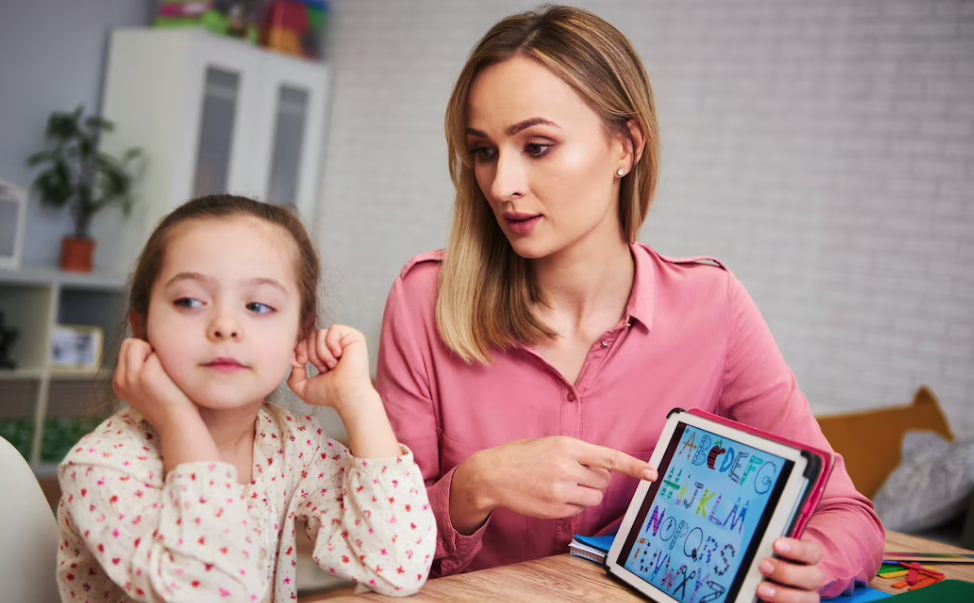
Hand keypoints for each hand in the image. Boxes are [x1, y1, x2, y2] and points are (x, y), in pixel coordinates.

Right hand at [113, 338, 200, 436]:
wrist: (178, 424)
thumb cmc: (170, 404)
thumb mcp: (145, 387)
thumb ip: (140, 369)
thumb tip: (150, 346)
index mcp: (119, 383)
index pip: (126, 351)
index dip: (145, 355)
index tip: (157, 375)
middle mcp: (121, 380)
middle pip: (128, 343)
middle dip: (146, 349)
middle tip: (161, 370)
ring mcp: (132, 377)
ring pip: (137, 343)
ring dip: (154, 352)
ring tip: (164, 373)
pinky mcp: (147, 375)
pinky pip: (157, 351)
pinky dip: (168, 360)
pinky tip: (172, 378)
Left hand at [288, 325, 373, 412]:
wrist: (345, 395)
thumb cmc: (329, 394)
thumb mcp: (303, 387)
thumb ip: (293, 374)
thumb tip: (293, 358)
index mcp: (324, 354)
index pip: (304, 341)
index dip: (299, 350)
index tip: (301, 363)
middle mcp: (334, 346)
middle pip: (310, 336)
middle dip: (311, 354)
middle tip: (324, 368)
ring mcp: (344, 340)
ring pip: (320, 333)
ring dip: (322, 353)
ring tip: (333, 365)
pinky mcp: (354, 336)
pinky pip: (333, 330)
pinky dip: (332, 344)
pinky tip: (339, 355)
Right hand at [462, 436, 656, 520]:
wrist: (492, 475)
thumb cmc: (521, 456)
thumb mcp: (550, 444)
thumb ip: (577, 454)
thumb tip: (604, 468)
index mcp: (567, 446)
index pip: (609, 457)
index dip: (633, 466)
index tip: (652, 474)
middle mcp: (566, 468)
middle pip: (604, 481)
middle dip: (596, 480)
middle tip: (575, 474)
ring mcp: (560, 491)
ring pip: (594, 498)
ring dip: (586, 494)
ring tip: (563, 485)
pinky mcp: (554, 509)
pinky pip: (578, 510)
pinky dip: (571, 504)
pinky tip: (552, 495)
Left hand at [757, 537, 823, 602]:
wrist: (774, 583)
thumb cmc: (773, 560)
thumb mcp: (773, 551)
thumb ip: (770, 548)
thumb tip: (759, 548)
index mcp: (810, 558)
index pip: (813, 552)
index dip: (797, 549)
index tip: (776, 545)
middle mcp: (813, 578)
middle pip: (813, 577)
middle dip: (786, 572)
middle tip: (764, 566)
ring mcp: (808, 595)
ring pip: (807, 599)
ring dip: (783, 594)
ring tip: (761, 589)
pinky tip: (764, 601)